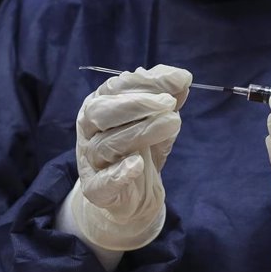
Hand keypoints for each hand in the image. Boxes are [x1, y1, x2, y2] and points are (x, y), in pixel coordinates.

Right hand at [71, 64, 191, 249]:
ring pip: (106, 144)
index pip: (116, 87)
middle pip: (102, 112)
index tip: (180, 79)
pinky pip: (103, 181)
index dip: (147, 81)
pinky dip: (119, 173)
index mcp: (100, 104)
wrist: (134, 193)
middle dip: (137, 104)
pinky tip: (138, 164)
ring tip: (173, 122)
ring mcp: (90, 160)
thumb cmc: (143, 146)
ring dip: (141, 131)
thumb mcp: (157, 118)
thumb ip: (167, 96)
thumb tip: (182, 78)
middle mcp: (89, 129)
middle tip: (169, 102)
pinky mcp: (95, 189)